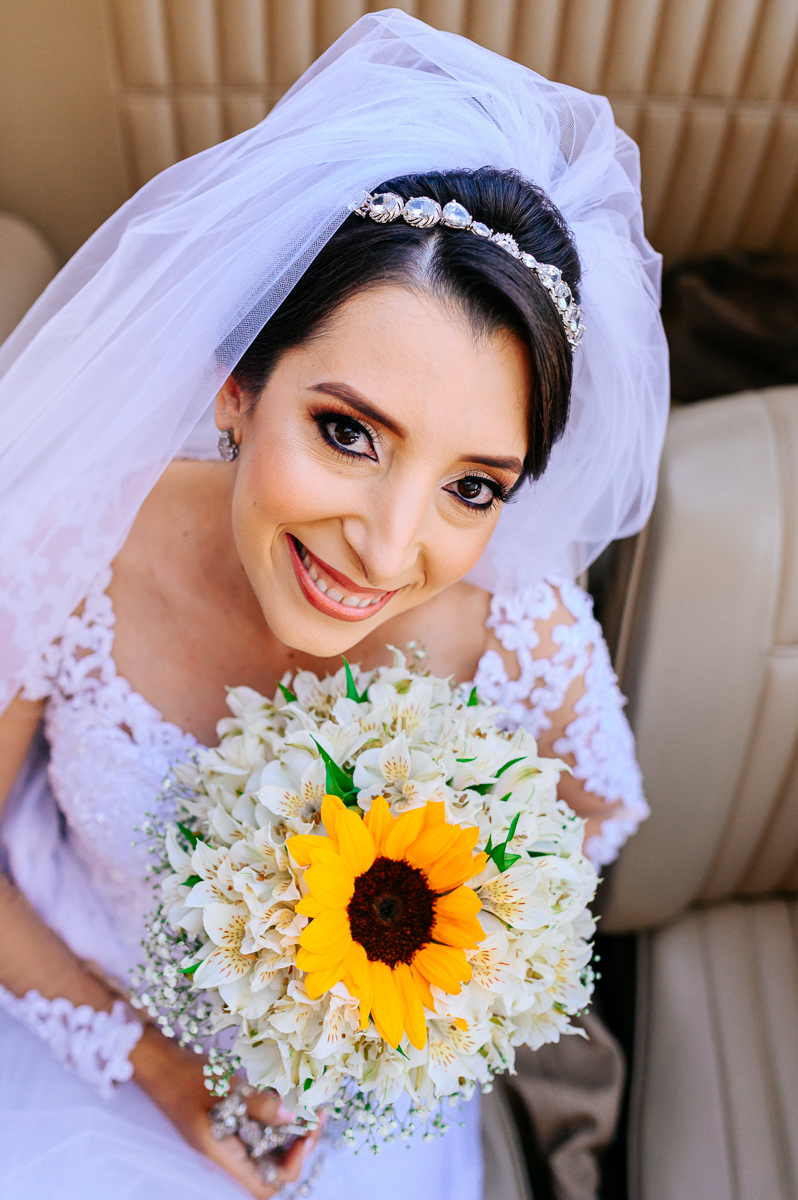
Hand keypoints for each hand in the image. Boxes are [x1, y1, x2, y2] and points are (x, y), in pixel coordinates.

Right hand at [131, 1024, 319, 1196]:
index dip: (291, 1165)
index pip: (266, 1186)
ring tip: (306, 1102)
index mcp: (223, 1155)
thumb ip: (260, 1104)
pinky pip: (257, 1129)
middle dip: (298, 1144)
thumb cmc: (185, 1076)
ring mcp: (228, 1137)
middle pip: (272, 1168)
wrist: (156, 1061)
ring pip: (268, 1147)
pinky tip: (285, 1095)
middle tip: (314, 1114)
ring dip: (289, 1129)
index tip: (305, 1133)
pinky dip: (275, 1116)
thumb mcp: (224, 1088)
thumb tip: (295, 1116)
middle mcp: (228, 1153)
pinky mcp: (228, 1120)